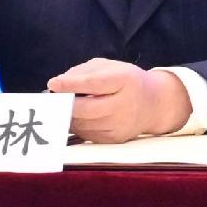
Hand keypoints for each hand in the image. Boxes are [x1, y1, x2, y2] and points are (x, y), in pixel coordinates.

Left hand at [47, 58, 191, 143]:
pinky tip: (79, 116)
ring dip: (68, 115)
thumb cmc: (127, 82)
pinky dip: (76, 124)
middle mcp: (125, 104)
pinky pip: (85, 133)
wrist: (154, 104)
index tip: (53, 83)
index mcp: (126, 80)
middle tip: (52, 99)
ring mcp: (120, 124)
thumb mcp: (111, 67)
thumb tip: (57, 86)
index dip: (71, 84)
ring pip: (81, 123)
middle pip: (85, 108)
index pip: (95, 83)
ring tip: (66, 106)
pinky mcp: (114, 139)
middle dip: (64, 104)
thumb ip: (85, 72)